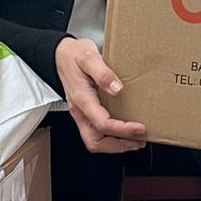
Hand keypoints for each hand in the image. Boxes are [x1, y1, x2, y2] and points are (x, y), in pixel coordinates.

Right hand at [54, 38, 146, 153]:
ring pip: (94, 140)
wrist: (60, 54)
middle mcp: (80, 110)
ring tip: (135, 140)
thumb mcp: (88, 56)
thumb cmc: (74, 55)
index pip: (102, 123)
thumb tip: (117, 88)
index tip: (140, 128)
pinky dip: (111, 136)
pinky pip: (96, 131)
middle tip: (139, 141)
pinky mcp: (85, 112)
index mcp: (82, 99)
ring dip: (115, 144)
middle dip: (118, 145)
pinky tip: (124, 130)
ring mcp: (81, 113)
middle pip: (95, 141)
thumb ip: (102, 73)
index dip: (122, 130)